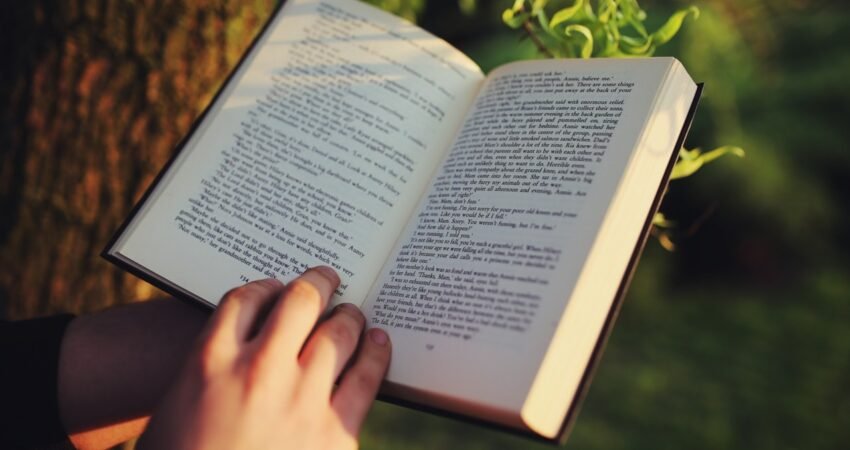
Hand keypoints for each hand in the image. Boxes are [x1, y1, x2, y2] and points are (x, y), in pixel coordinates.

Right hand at [137, 267, 390, 449]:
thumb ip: (212, 372)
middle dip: (317, 283)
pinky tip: (379, 342)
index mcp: (207, 362)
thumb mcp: (177, 412)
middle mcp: (257, 370)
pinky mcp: (335, 432)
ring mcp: (300, 399)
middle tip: (326, 278)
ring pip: (338, 332)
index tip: (275, 288)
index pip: (244, 298)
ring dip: (348, 315)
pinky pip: (366, 377)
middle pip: (299, 302)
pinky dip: (375, 353)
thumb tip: (246, 345)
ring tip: (353, 312)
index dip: (265, 287)